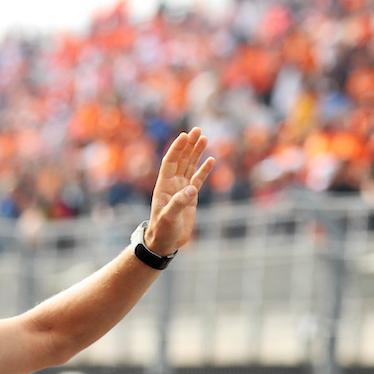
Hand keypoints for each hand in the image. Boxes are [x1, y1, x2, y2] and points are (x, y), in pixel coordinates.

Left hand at [145, 128, 215, 255]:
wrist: (165, 242)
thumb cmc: (162, 230)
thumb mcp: (169, 217)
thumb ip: (178, 203)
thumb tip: (191, 189)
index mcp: (164, 185)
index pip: (170, 161)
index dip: (177, 148)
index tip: (185, 135)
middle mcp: (173, 184)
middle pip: (181, 159)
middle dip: (189, 145)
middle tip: (198, 130)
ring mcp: (182, 190)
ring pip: (190, 166)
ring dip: (196, 153)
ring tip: (204, 138)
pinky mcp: (190, 197)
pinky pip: (198, 179)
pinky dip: (204, 170)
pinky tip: (211, 160)